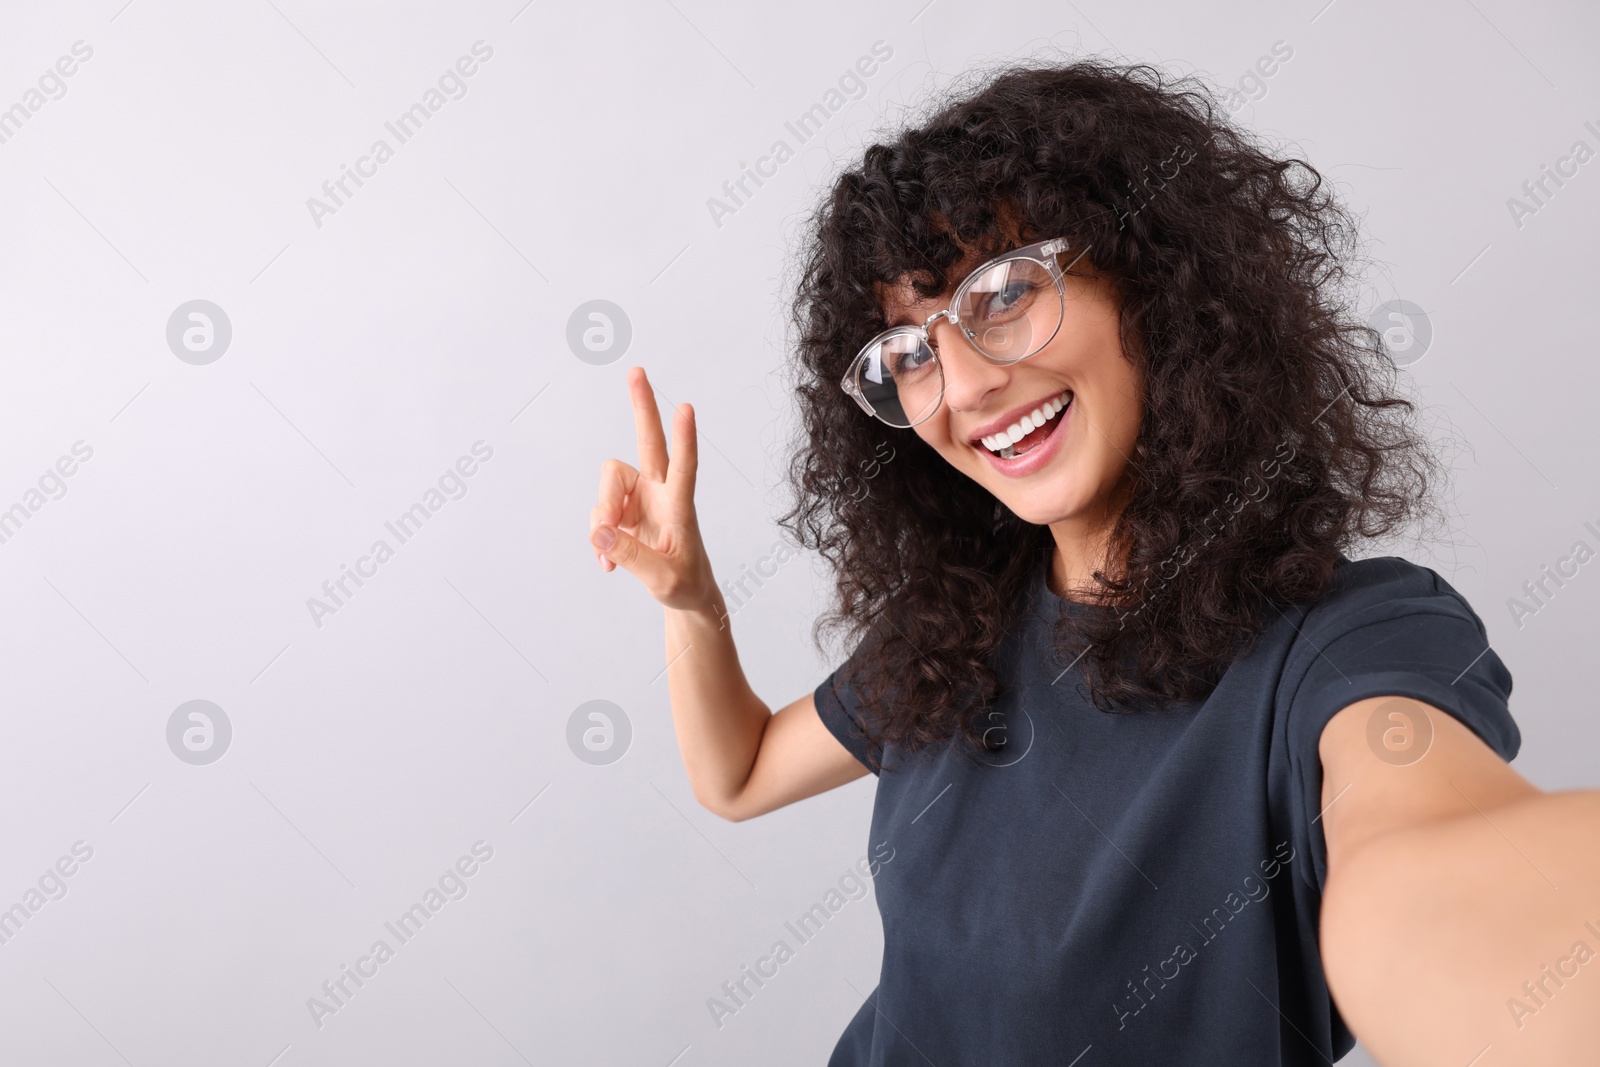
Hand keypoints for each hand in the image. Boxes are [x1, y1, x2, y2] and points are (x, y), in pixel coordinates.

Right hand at [589, 367, 716, 612]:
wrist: (684, 594)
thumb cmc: (683, 585)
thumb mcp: (661, 579)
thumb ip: (630, 556)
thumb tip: (600, 533)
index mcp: (680, 505)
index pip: (684, 467)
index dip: (684, 440)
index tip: (686, 409)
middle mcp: (660, 492)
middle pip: (648, 442)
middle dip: (641, 408)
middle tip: (637, 371)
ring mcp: (640, 498)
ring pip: (608, 486)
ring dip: (602, 516)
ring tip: (610, 554)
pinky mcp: (623, 511)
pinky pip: (599, 514)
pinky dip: (599, 538)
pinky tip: (609, 562)